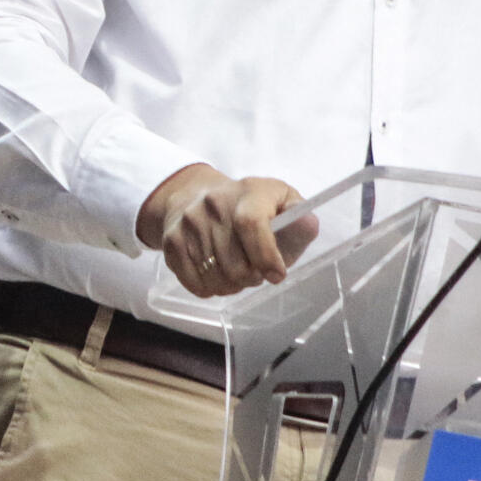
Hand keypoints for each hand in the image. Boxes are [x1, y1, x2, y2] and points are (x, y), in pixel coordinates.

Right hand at [136, 164, 317, 296]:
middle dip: (252, 278)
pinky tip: (218, 275)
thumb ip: (298, 220)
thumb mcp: (281, 202)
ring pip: (216, 279)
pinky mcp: (172, 242)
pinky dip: (211, 289)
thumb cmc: (249, 205)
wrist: (193, 194)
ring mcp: (188, 223)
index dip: (266, 256)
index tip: (276, 275)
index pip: (251, 224)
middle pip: (235, 263)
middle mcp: (213, 204)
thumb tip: (309, 224)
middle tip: (255, 272)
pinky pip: (196, 284)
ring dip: (232, 285)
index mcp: (248, 191)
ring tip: (237, 272)